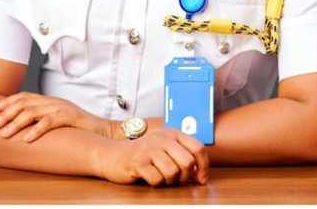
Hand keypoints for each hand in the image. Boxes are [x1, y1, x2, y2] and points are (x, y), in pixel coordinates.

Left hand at [0, 92, 113, 141]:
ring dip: (15, 123)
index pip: (24, 96)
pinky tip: (27, 139)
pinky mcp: (71, 117)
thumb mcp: (58, 120)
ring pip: (33, 112)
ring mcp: (62, 108)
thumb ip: (42, 119)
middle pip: (24, 103)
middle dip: (5, 114)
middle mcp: (54, 102)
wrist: (104, 131)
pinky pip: (50, 121)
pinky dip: (36, 130)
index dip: (7, 102)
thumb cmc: (80, 129)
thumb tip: (20, 127)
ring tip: (4, 134)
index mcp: (50, 101)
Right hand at [94, 128, 208, 186]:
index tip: (202, 178)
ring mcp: (150, 150)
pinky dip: (157, 183)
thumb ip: (183, 154)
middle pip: (188, 162)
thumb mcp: (165, 147)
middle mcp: (163, 139)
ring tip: (162, 177)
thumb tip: (202, 173)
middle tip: (179, 180)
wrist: (112, 154)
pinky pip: (157, 179)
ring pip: (173, 172)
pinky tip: (151, 177)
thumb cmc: (143, 154)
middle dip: (186, 176)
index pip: (198, 148)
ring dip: (170, 181)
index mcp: (173, 133)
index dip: (204, 166)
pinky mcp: (138, 162)